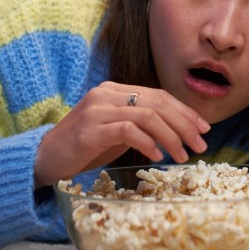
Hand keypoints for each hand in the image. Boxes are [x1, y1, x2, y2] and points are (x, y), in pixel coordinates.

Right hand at [34, 82, 210, 185]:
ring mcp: (97, 109)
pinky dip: (148, 143)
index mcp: (114, 90)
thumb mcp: (116, 131)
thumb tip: (178, 130)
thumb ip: (140, 124)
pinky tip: (158, 156)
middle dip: (185, 124)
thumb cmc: (83, 148)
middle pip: (157, 103)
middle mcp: (106, 94)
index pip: (158, 95)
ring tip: (183, 155)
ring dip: (171, 137)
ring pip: (147, 115)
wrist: (44, 159)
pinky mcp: (91, 129)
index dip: (185, 112)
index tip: (204, 129)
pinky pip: (129, 130)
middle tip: (201, 145)